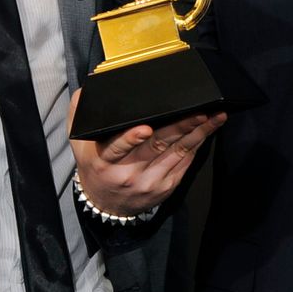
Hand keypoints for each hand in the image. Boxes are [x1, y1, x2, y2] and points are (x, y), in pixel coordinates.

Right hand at [70, 98, 224, 218]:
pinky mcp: (166, 186)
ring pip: (177, 153)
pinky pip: (185, 162)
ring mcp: (150, 181)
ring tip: (213, 117)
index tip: (145, 129)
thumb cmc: (95, 167)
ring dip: (197, 134)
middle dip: (180, 127)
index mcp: (105, 161)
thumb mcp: (80, 144)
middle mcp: (128, 173)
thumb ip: (79, 113)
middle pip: (157, 146)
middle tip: (198, 112)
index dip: (131, 138)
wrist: (107, 204)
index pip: (118, 148)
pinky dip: (197, 144)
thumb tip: (89, 86)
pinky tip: (207, 130)